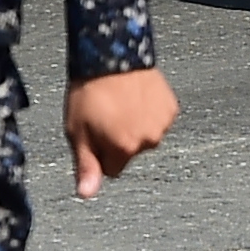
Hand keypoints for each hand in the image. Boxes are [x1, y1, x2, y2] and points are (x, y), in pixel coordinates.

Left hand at [66, 66, 177, 198]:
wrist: (112, 55)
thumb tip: (87, 195)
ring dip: (135, 125)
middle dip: (119, 140)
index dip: (100, 152)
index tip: (94, 131)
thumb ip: (86, 165)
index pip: (112, 169)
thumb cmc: (89, 92)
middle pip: (131, 153)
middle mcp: (148, 140)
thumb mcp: (78, 131)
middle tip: (106, 114)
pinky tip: (136, 97)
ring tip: (121, 103)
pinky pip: (158, 120)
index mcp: (124, 149)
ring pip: (145, 136)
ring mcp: (162, 123)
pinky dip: (149, 112)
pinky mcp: (171, 107)